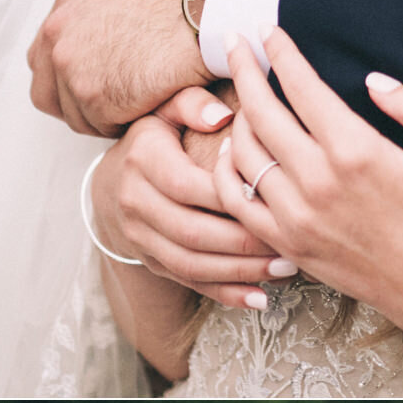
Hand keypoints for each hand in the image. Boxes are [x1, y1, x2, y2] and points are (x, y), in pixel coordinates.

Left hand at [29, 0, 214, 134]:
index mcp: (68, 5)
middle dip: (80, 108)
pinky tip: (158, 106)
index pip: (45, 58)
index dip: (70, 82)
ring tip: (149, 104)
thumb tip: (119, 25)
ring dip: (110, 118)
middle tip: (121, 110)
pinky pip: (106, 126)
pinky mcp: (95, 95)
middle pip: (48, 94)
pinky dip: (132, 123)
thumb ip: (110, 10)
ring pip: (79, 117)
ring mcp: (72, 65)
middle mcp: (58, 33)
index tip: (101, 89)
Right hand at [92, 96, 297, 305]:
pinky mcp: (153, 262)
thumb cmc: (157, 140)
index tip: (270, 197)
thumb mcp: (167, 110)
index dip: (227, 195)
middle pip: (192, 231)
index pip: (186, 184)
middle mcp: (135, 201)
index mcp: (143, 159)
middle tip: (289, 245)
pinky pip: (190, 282)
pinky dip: (225, 293)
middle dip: (243, 243)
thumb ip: (193, 103)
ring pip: (192, 263)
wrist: (114, 184)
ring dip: (240, 271)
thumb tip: (221, 115)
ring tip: (284, 269)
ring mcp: (141, 237)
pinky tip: (259, 298)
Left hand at [212, 28, 402, 330]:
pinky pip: (238, 203)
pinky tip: (236, 153)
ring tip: (244, 95)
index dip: (280, 53)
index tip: (268, 31)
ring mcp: (298, 218)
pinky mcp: (290, 246)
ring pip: (244, 154)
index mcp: (357, 153)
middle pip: (261, 112)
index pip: (301, 87)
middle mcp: (318, 183)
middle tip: (234, 44)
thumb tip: (373, 81)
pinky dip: (228, 172)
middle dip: (243, 70)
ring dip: (238, 116)